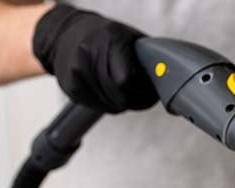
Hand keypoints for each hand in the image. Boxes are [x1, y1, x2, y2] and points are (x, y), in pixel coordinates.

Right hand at [33, 5, 156, 112]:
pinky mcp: (70, 87)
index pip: (127, 80)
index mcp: (110, 40)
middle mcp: (89, 54)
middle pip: (120, 97)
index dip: (143, 91)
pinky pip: (99, 107)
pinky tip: (109, 91)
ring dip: (124, 104)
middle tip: (143, 96)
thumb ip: (148, 60)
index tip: (151, 91)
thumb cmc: (107, 38)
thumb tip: (168, 85)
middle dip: (137, 101)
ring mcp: (77, 71)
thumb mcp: (130, 39)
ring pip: (112, 105)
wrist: (65, 34)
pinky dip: (109, 104)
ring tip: (125, 91)